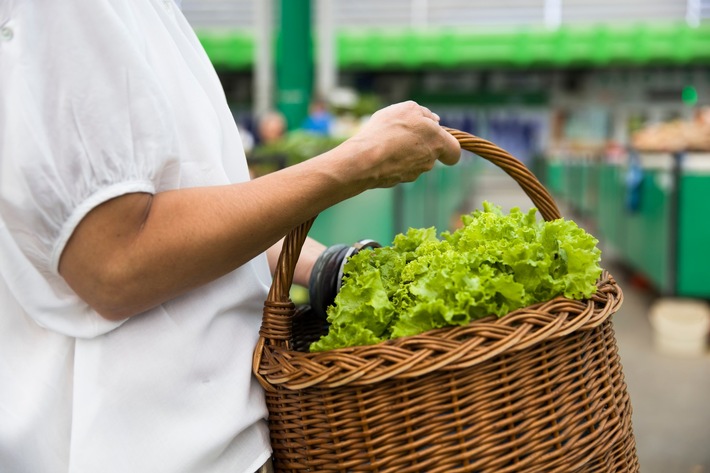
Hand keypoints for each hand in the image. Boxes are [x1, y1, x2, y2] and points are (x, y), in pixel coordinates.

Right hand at [346, 101, 461, 187]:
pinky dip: (392, 161)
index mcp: (437, 142)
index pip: (454, 152)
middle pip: (431, 154)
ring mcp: (413, 174)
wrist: (365, 159)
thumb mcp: (407, 109)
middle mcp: (429, 161)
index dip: (449, 147)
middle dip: (420, 144)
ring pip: (414, 162)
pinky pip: (399, 169)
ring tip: (386, 140)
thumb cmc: (388, 131)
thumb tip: (434, 120)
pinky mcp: (398, 181)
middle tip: (402, 132)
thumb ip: (424, 113)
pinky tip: (379, 152)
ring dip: (404, 152)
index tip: (439, 141)